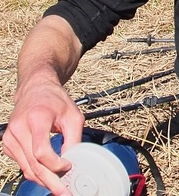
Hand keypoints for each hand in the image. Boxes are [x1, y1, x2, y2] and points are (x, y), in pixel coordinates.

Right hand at [2, 78, 83, 195]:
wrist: (36, 89)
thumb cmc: (55, 101)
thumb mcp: (73, 115)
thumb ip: (74, 138)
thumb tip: (74, 161)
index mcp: (36, 119)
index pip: (41, 151)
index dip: (56, 164)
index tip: (69, 166)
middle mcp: (19, 129)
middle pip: (33, 164)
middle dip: (51, 181)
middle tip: (65, 192)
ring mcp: (10, 138)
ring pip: (26, 168)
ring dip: (43, 181)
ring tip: (59, 188)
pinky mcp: (8, 144)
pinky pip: (22, 165)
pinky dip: (35, 172)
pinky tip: (48, 176)